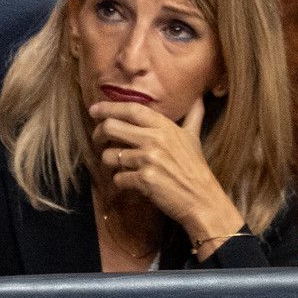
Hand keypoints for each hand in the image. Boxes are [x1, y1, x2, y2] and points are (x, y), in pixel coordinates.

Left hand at [89, 97, 243, 253]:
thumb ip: (192, 117)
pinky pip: (118, 177)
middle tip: (98, 139)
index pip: (131, 109)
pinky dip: (120, 181)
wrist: (203, 200)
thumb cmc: (196, 168)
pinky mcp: (145, 180)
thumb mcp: (193, 138)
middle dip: (98, 133)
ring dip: (109, 161)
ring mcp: (149, 160)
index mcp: (165, 127)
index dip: (109, 107)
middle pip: (111, 127)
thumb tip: (199, 97)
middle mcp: (155, 140)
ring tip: (117, 164)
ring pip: (110, 155)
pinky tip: (129, 182)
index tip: (94, 110)